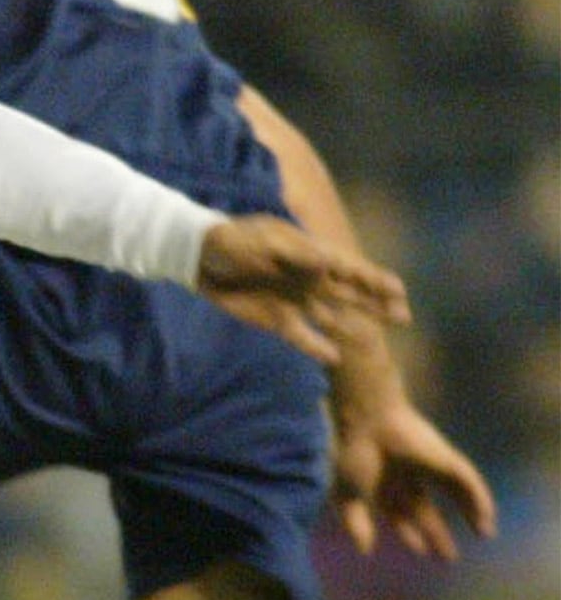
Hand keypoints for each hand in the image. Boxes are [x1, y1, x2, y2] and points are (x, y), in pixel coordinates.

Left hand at [195, 215, 411, 365]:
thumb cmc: (230, 241)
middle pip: (350, 293)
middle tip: (403, 317)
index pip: (349, 267)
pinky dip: (316, 345)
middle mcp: (308, 279)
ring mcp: (294, 300)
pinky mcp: (276, 319)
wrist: (197, 258)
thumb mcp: (260, 243)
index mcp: (309, 254)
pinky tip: (333, 357)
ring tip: (373, 340)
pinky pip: (301, 335)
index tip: (399, 291)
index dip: (374, 278)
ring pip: (332, 315)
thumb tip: (326, 263)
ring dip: (353, 326)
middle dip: (376, 304)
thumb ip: (294, 254)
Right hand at [332, 398, 497, 559]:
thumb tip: (365, 551)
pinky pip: (469, 482)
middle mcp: (407, 477)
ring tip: (485, 533)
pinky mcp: (446, 459)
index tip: (421, 550)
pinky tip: (486, 518)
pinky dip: (480, 500)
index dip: (409, 532)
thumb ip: (355, 522)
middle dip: (437, 532)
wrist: (368, 420)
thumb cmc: (353, 455)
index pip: (399, 513)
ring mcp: (429, 467)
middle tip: (449, 557)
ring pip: (453, 493)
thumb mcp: (346, 494)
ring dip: (469, 513)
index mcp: (382, 484)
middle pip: (426, 509)